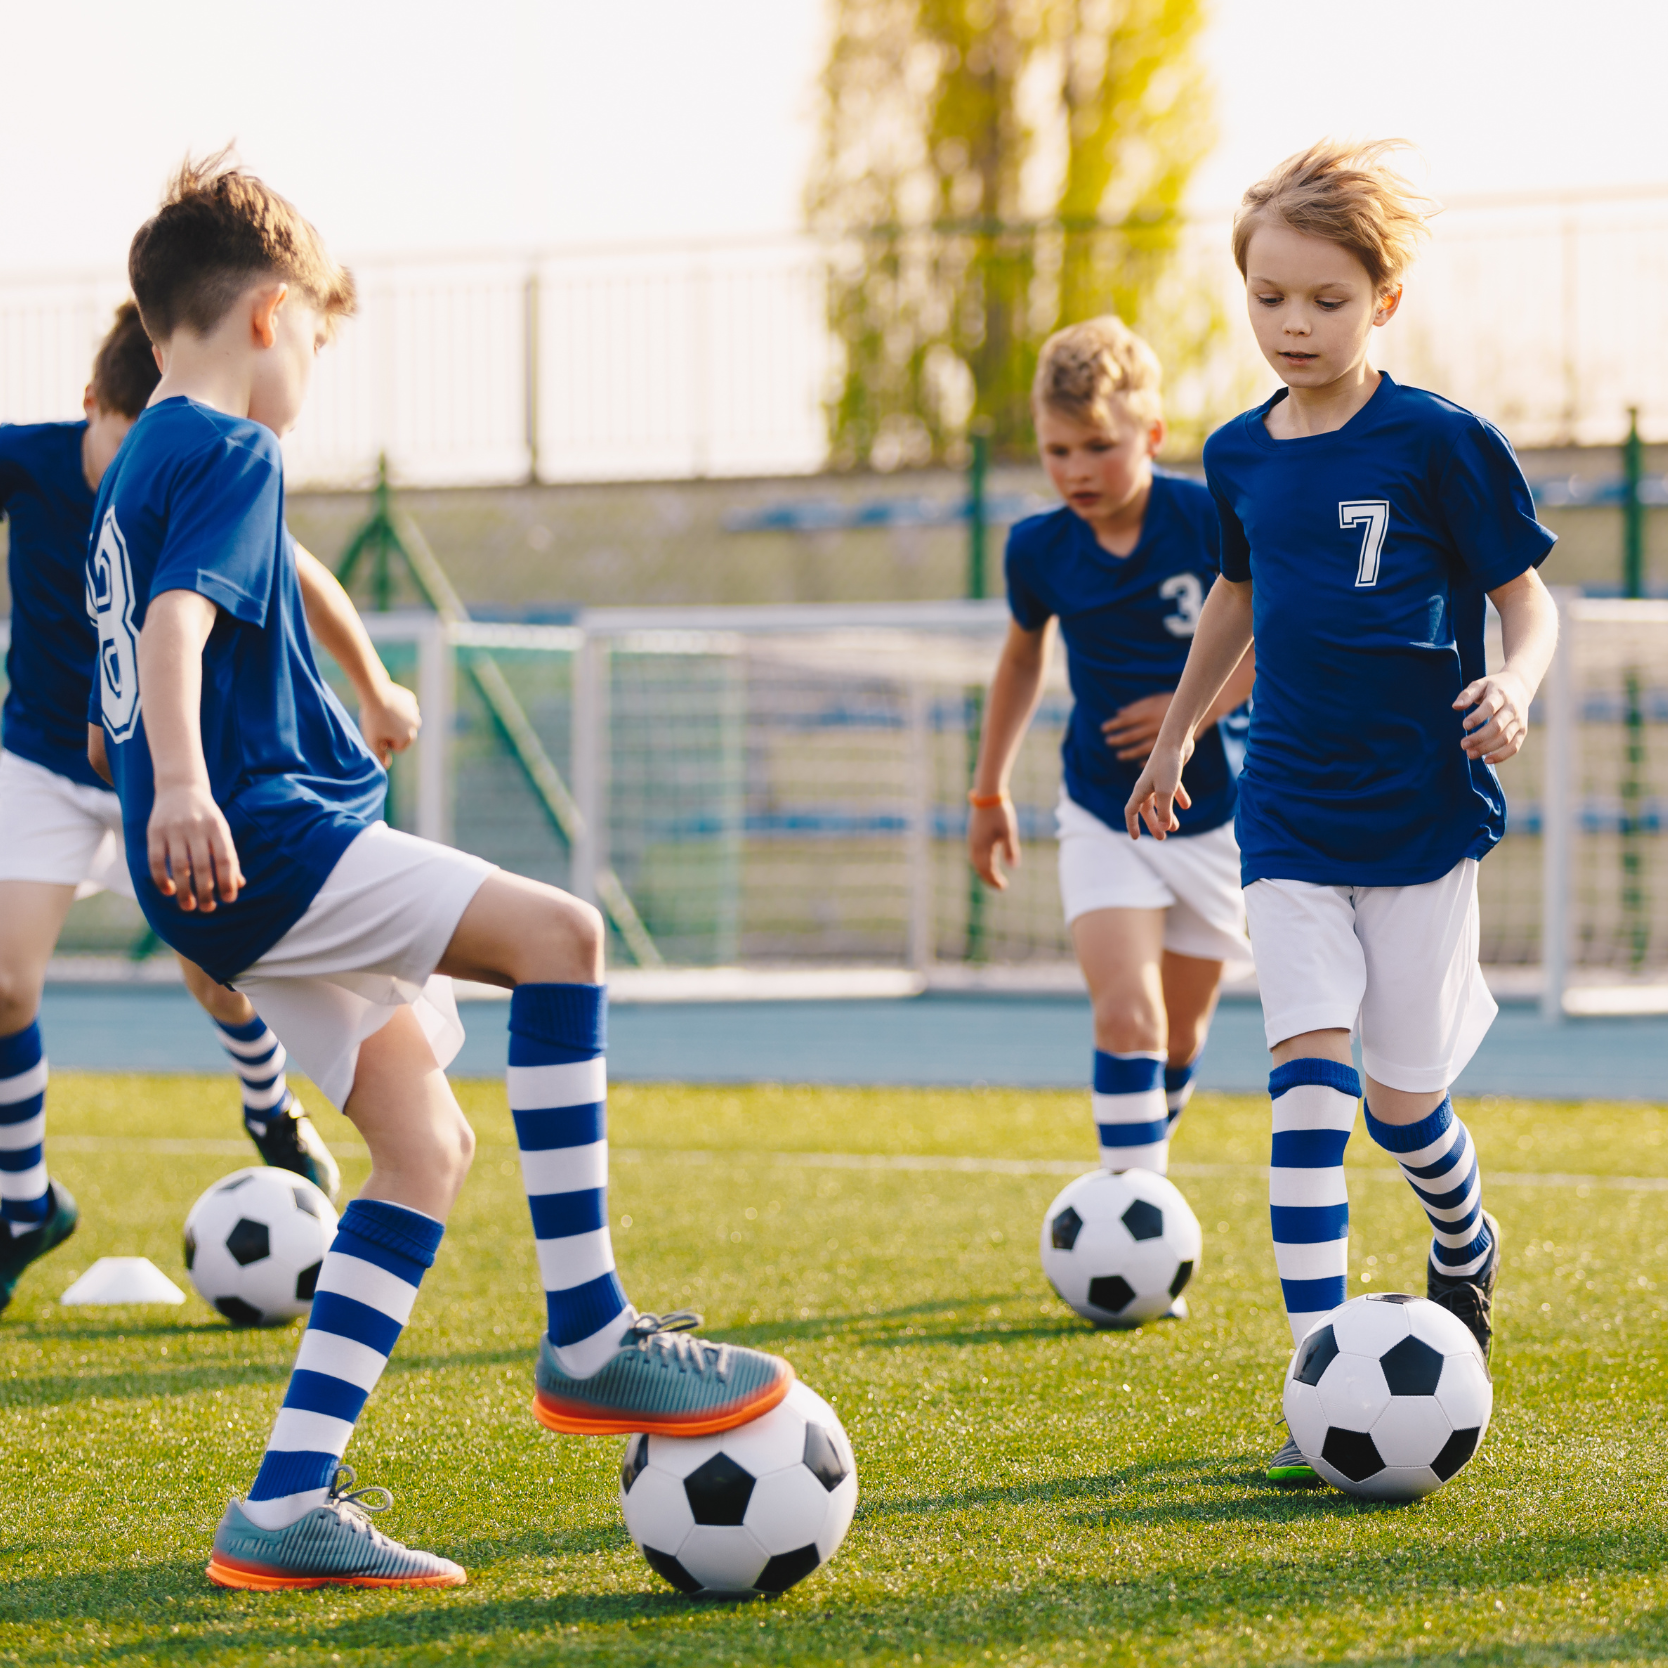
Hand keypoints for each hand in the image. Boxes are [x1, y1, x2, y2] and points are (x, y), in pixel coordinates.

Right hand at [147, 782, 243, 911]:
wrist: (180, 786)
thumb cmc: (206, 816)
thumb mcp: (221, 830)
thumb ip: (229, 856)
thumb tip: (239, 885)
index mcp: (217, 828)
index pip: (225, 858)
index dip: (228, 880)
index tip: (229, 899)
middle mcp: (196, 827)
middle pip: (202, 866)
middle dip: (205, 891)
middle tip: (207, 909)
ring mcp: (174, 829)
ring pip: (180, 866)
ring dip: (184, 890)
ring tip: (188, 906)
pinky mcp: (154, 831)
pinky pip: (156, 860)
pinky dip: (161, 878)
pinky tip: (168, 891)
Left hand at [360, 680, 421, 765]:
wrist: (375, 692)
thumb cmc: (372, 719)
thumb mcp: (372, 741)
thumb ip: (379, 756)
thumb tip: (386, 767)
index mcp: (408, 738)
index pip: (397, 748)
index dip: (384, 742)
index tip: (377, 733)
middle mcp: (416, 726)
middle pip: (402, 734)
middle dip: (392, 732)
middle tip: (378, 723)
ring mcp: (415, 712)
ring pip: (403, 720)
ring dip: (395, 720)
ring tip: (382, 713)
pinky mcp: (411, 699)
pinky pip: (403, 707)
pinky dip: (396, 707)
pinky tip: (387, 703)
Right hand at [968, 798, 1019, 889]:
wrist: (988, 794)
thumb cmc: (1000, 812)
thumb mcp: (1008, 832)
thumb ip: (1010, 850)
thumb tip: (1013, 868)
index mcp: (982, 846)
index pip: (987, 869)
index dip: (994, 880)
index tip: (1003, 887)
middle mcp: (974, 844)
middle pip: (979, 867)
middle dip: (988, 878)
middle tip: (1000, 886)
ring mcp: (973, 838)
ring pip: (976, 860)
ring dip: (983, 870)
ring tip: (992, 876)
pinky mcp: (974, 832)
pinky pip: (975, 852)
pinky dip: (980, 861)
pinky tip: (987, 860)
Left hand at [1101, 692, 1172, 761]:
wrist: (1202, 710)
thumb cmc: (1174, 703)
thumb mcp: (1155, 700)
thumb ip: (1137, 707)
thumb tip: (1119, 712)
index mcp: (1149, 712)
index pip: (1127, 719)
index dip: (1114, 724)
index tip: (1103, 728)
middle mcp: (1154, 725)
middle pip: (1132, 734)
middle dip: (1118, 739)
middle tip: (1108, 741)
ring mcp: (1163, 736)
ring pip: (1142, 748)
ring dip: (1129, 752)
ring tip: (1120, 756)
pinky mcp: (1171, 745)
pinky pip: (1156, 756)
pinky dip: (1146, 761)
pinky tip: (1138, 764)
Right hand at [1123, 741, 1192, 841]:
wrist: (1176, 739)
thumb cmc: (1168, 765)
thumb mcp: (1166, 791)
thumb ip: (1165, 810)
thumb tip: (1164, 828)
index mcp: (1140, 790)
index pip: (1131, 811)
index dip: (1132, 825)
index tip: (1136, 838)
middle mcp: (1147, 785)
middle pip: (1147, 809)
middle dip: (1154, 824)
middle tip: (1163, 838)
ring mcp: (1159, 779)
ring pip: (1160, 802)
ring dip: (1167, 815)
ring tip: (1176, 827)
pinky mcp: (1171, 773)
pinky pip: (1173, 790)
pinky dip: (1179, 798)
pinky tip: (1186, 805)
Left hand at [1455, 670, 1530, 763]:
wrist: (1519, 686)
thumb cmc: (1493, 687)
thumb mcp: (1480, 684)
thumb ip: (1467, 695)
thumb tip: (1456, 707)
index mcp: (1500, 695)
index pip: (1490, 707)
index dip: (1478, 717)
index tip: (1464, 725)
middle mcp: (1512, 709)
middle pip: (1497, 726)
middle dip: (1479, 737)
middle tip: (1463, 745)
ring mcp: (1519, 721)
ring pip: (1505, 738)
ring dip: (1487, 748)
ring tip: (1470, 754)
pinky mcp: (1522, 731)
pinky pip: (1514, 747)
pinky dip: (1502, 756)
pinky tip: (1486, 760)